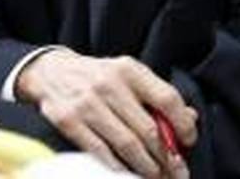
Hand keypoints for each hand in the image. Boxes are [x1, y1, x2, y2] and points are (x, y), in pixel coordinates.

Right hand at [15, 48, 195, 177]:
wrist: (50, 71)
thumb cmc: (98, 76)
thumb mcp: (128, 75)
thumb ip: (157, 94)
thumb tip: (189, 118)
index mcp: (129, 70)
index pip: (167, 98)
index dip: (182, 125)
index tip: (188, 140)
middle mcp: (109, 84)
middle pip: (149, 129)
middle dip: (167, 157)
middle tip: (176, 171)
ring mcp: (87, 103)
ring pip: (128, 145)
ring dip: (147, 167)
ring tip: (155, 175)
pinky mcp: (69, 121)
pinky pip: (101, 152)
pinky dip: (118, 166)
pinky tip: (127, 171)